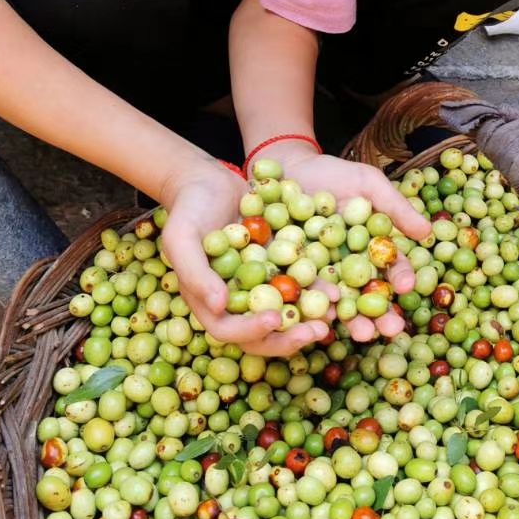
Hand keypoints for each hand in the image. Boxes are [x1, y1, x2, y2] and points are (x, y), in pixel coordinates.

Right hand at [158, 158, 330, 356]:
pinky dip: (317, 289)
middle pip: (263, 333)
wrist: (209, 180)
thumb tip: (219, 306)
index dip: (251, 331)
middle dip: (290, 337)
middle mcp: (236, 300)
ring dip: (311, 319)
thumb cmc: (189, 208)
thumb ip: (195, 272)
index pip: (228, 330)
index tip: (275, 319)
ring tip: (335, 315)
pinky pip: (299, 284)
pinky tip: (336, 288)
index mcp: (208, 300)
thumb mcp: (181, 236)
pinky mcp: (279, 266)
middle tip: (317, 331)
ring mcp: (260, 285)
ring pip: (287, 313)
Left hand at [265, 144, 429, 338]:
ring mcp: (316, 275)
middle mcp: (346, 268)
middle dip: (378, 316)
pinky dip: (308, 306)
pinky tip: (317, 319)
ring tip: (359, 333)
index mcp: (369, 250)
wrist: (286, 166)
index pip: (390, 268)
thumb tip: (426, 231)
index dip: (400, 277)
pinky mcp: (286, 275)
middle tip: (390, 330)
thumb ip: (395, 207)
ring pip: (334, 302)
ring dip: (348, 320)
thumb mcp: (367, 183)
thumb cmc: (332, 174)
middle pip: (365, 295)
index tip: (407, 286)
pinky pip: (298, 293)